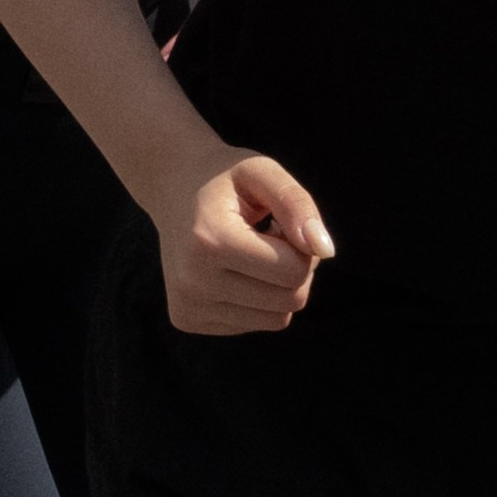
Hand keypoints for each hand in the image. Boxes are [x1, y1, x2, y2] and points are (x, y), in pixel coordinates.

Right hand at [155, 147, 332, 335]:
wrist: (171, 189)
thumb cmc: (225, 180)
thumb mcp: (263, 172)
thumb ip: (297, 204)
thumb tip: (325, 251)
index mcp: (209, 241)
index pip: (294, 272)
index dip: (302, 246)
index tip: (278, 223)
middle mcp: (192, 281)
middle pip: (291, 301)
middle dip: (294, 268)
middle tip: (269, 238)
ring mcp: (188, 306)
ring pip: (277, 319)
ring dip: (277, 287)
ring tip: (251, 253)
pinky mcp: (187, 320)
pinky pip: (255, 324)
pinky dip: (257, 299)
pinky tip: (233, 270)